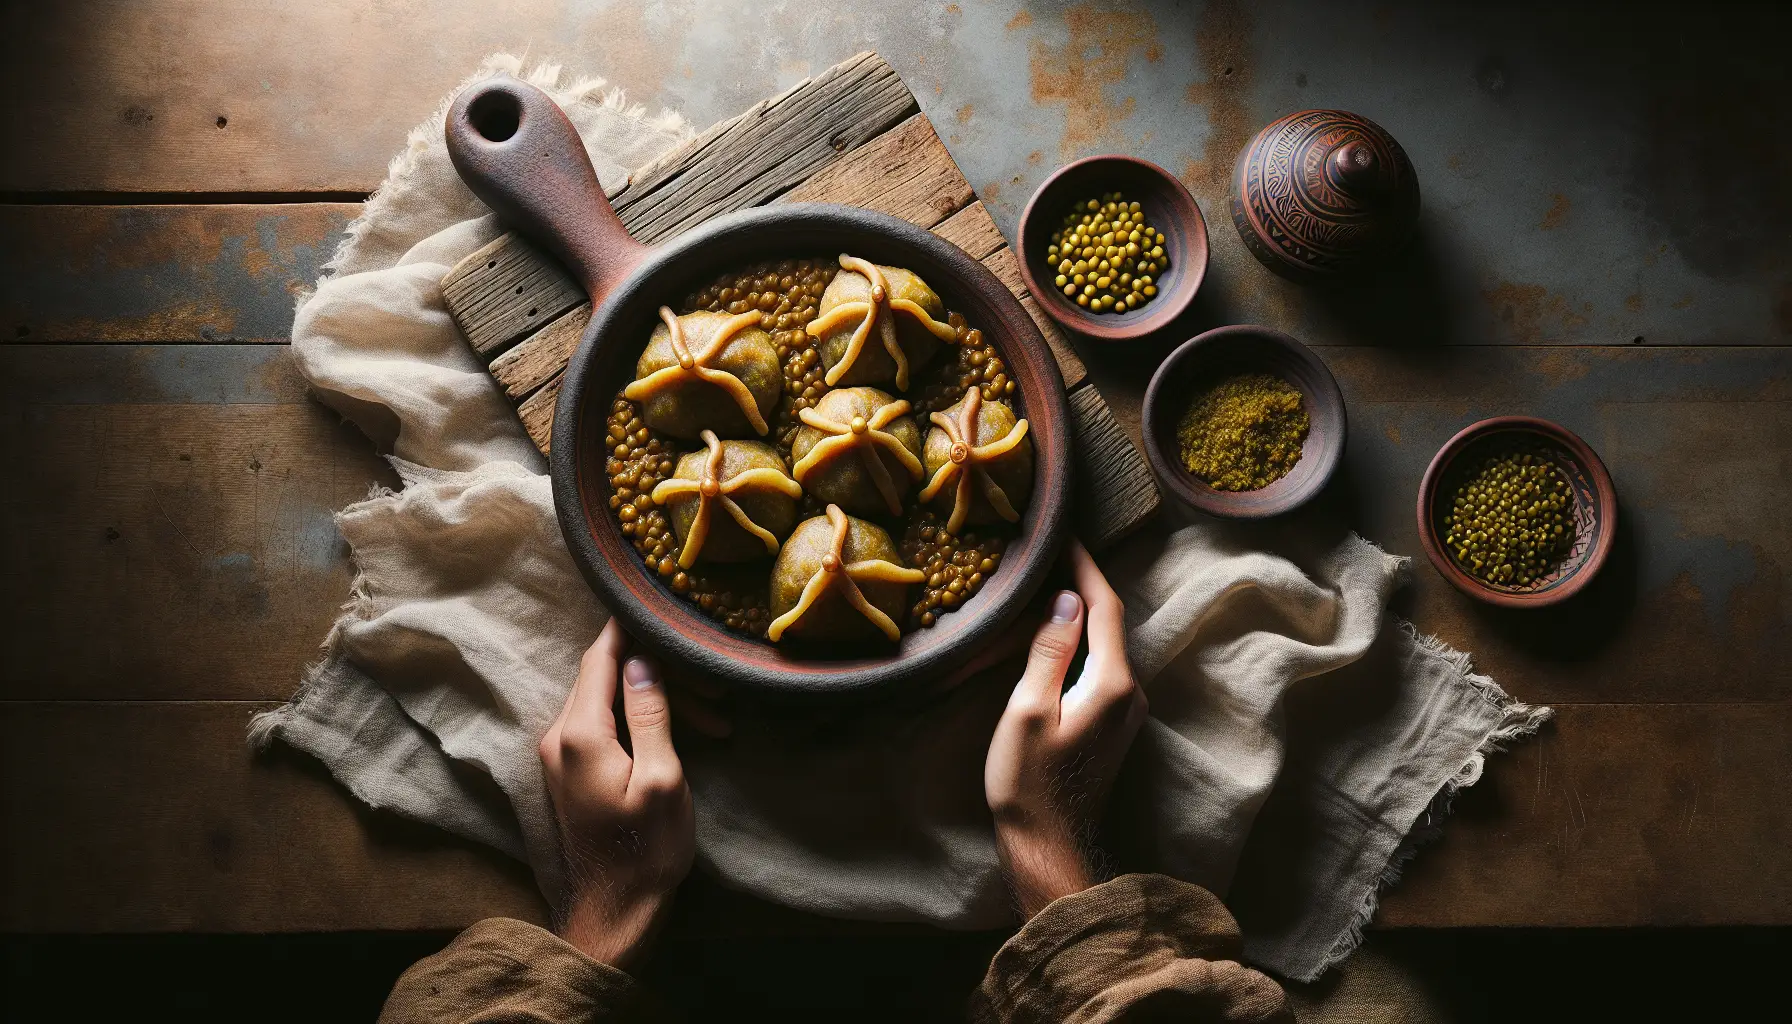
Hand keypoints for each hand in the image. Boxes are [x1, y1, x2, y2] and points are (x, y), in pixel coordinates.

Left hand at [538, 620, 694, 968]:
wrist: (614, 910)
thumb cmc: (645, 848)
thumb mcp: (662, 777)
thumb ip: (651, 714)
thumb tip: (642, 660)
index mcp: (579, 733)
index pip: (600, 657)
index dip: (628, 627)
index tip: (656, 604)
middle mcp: (558, 737)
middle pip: (606, 677)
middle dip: (659, 672)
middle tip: (713, 688)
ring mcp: (559, 755)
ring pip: (608, 702)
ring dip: (656, 701)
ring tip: (713, 720)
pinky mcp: (569, 771)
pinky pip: (604, 726)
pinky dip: (641, 721)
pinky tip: (680, 736)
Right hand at [984, 540, 1146, 917]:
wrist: (1050, 844)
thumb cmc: (1030, 782)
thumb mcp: (1029, 709)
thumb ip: (1049, 651)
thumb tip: (1066, 599)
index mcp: (1113, 683)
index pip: (1104, 607)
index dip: (1084, 567)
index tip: (1064, 534)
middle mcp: (1131, 692)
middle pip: (1110, 621)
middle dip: (1083, 582)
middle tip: (1051, 549)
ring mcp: (1126, 709)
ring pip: (1106, 643)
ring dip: (1081, 611)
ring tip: (1048, 581)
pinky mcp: (1113, 722)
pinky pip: (1101, 665)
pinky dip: (1081, 640)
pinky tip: (1055, 631)